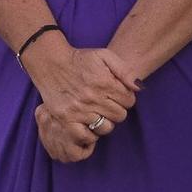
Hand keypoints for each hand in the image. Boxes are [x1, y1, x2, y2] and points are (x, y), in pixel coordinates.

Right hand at [22, 40, 137, 163]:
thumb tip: (140, 87)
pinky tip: (88, 124)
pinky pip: (85, 136)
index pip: (129, 101)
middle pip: (120, 115)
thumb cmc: (80, 59)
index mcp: (104, 82)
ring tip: (98, 113)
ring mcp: (78, 109)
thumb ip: (125, 70)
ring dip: (105, 122)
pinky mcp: (65, 118)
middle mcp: (92, 97)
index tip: (117, 95)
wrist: (51, 63)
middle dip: (117, 110)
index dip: (127, 98)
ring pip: (105, 127)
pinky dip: (90, 134)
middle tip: (108, 104)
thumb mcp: (105, 55)